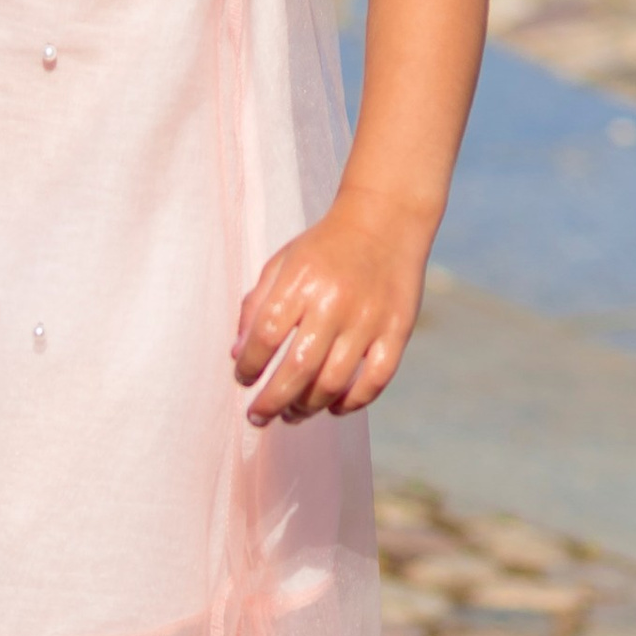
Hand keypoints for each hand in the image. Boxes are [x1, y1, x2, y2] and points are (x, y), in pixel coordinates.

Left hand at [232, 201, 428, 427]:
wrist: (387, 219)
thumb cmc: (325, 248)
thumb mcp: (282, 263)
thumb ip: (256, 306)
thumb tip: (238, 356)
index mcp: (301, 281)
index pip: (265, 337)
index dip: (249, 366)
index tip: (243, 378)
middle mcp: (335, 302)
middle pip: (297, 369)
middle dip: (271, 402)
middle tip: (258, 417)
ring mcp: (369, 319)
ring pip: (333, 383)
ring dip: (307, 408)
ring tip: (292, 414)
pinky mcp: (398, 330)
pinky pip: (374, 382)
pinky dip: (352, 403)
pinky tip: (333, 407)